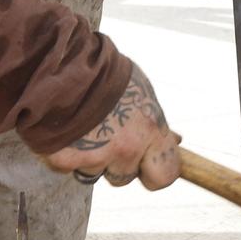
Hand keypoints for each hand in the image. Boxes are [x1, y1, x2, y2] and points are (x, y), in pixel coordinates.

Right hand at [41, 67, 181, 188]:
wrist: (65, 62)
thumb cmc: (105, 72)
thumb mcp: (141, 93)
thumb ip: (155, 122)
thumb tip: (175, 141)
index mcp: (150, 131)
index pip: (164, 175)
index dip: (154, 172)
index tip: (147, 165)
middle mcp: (126, 149)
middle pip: (124, 177)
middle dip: (116, 164)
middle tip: (105, 137)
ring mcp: (94, 157)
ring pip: (93, 172)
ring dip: (88, 156)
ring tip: (83, 126)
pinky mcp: (65, 159)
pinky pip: (67, 167)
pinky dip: (65, 152)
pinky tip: (65, 129)